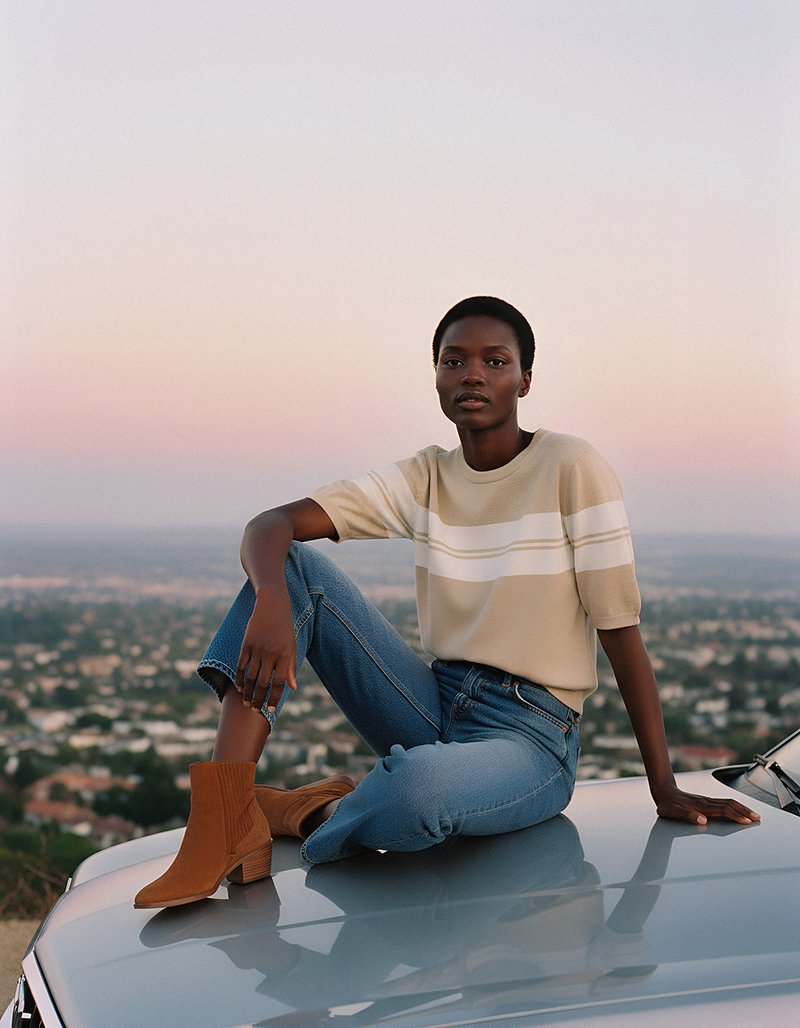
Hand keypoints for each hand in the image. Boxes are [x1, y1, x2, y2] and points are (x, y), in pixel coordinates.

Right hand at [235, 586, 296, 711]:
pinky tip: (239, 688)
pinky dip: (240, 678)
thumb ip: (290, 667)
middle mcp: (271, 653)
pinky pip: (242, 665)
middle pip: (263, 682)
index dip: (274, 697)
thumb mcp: (291, 645)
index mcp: (285, 655)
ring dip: (248, 692)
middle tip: (255, 710)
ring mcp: (257, 648)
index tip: (269, 709)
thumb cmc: (285, 627)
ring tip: (246, 703)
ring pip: (251, 676)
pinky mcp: (246, 644)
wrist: (272, 605)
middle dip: (259, 698)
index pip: (279, 682)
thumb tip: (292, 688)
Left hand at [654, 785, 760, 826]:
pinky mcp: (706, 801)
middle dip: (744, 811)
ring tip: (754, 815)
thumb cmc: (667, 804)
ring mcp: (707, 800)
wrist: (663, 791)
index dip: (735, 816)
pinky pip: (725, 803)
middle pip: (730, 804)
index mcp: (701, 806)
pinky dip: (735, 806)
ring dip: (742, 808)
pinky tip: (740, 810)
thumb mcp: (672, 812)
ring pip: (729, 802)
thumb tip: (702, 820)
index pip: (723, 810)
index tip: (746, 821)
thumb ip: (686, 815)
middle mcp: (706, 802)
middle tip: (757, 818)